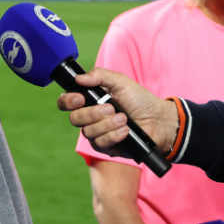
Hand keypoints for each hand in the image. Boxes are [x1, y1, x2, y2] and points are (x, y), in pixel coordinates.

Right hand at [57, 68, 178, 153]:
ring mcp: (96, 133)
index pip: (66, 102)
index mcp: (89, 100)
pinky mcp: (106, 147)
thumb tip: (79, 78)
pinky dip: (114, 135)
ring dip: (107, 124)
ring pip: (88, 132)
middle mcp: (89, 117)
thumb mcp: (120, 81)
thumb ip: (99, 75)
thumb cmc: (139, 100)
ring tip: (124, 118)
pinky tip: (125, 131)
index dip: (68, 101)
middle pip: (75, 119)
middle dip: (92, 114)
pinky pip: (100, 143)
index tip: (80, 98)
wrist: (158, 120)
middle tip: (110, 108)